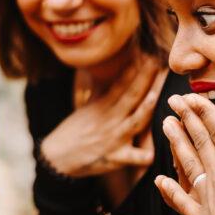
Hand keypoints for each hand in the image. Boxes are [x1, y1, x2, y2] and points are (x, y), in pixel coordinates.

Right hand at [40, 58, 164, 176]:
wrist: (58, 157)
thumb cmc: (73, 132)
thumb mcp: (85, 109)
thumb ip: (100, 94)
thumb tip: (106, 75)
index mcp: (101, 107)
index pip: (119, 85)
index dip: (132, 70)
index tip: (146, 55)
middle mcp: (109, 120)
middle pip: (129, 97)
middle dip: (144, 80)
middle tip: (157, 63)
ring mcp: (113, 139)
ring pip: (133, 122)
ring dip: (144, 109)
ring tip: (154, 95)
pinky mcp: (115, 158)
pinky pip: (133, 158)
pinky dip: (143, 155)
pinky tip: (155, 152)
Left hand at [156, 93, 214, 214]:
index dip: (206, 113)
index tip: (191, 96)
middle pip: (202, 144)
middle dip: (188, 120)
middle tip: (174, 101)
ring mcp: (207, 201)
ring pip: (189, 165)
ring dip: (177, 144)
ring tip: (165, 125)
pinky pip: (182, 202)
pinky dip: (170, 191)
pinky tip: (159, 182)